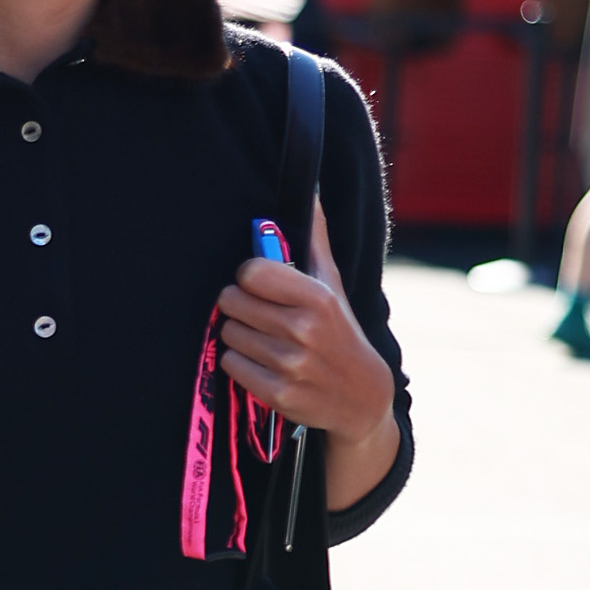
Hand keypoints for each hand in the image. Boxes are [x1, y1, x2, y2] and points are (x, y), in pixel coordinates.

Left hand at [218, 198, 395, 444]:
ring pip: (228, 333)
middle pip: (231, 302)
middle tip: (259, 314)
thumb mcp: (333, 285)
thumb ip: (314, 240)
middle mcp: (303, 329)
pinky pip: (229, 364)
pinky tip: (263, 363)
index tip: (260, 283)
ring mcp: (289, 364)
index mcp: (317, 297)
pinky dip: (240, 363)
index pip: (251, 271)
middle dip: (240, 305)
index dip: (249, 276)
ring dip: (239, 335)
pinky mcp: (276, 393)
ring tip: (265, 340)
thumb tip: (311, 192)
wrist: (362, 397)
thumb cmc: (341, 332)